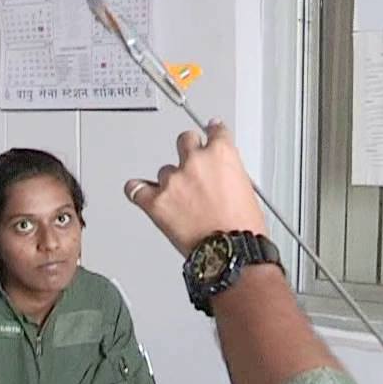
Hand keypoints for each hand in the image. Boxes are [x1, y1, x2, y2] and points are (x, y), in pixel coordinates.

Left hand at [124, 121, 267, 253]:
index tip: (209, 131)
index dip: (212, 132)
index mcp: (222, 155)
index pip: (215, 131)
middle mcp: (195, 162)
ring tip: (181, 201)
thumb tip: (220, 175)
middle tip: (191, 167)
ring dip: (170, 182)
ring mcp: (173, 181)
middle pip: (184, 140)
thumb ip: (229, 173)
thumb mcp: (247, 189)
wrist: (230, 252)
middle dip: (188, 150)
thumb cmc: (241, 228)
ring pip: (164, 171)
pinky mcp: (156, 201)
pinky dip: (137, 190)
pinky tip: (141, 192)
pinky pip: (135, 189)